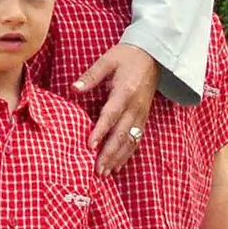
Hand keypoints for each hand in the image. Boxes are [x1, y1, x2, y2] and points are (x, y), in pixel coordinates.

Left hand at [73, 42, 157, 174]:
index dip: (100, 131)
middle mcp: (135, 107)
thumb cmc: (126, 56)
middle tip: (97, 170)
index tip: (89, 145)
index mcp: (125, 92)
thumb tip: (74, 88)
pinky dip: (128, 153)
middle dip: (109, 153)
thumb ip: (91, 75)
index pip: (111, 115)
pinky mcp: (144, 117)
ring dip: (118, 157)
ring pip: (130, 141)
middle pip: (121, 134)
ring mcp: (141, 114)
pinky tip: (118, 164)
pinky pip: (136, 139)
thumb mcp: (107, 60)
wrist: (153, 56)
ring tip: (106, 172)